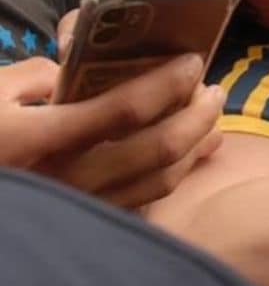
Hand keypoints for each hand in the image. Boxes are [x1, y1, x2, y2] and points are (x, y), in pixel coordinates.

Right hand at [0, 55, 223, 209]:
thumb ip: (39, 76)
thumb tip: (80, 69)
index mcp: (37, 139)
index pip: (122, 109)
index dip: (165, 83)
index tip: (192, 59)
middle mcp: (64, 179)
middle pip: (156, 149)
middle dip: (197, 114)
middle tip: (213, 88)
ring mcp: (78, 208)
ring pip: (159, 180)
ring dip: (195, 145)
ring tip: (211, 116)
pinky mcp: (85, 226)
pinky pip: (144, 202)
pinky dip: (175, 174)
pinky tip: (190, 154)